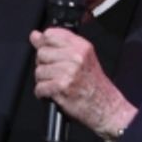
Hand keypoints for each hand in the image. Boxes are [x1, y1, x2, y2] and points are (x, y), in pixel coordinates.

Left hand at [29, 27, 136, 141]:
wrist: (105, 106)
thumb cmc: (94, 84)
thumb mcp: (81, 58)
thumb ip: (57, 45)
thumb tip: (36, 36)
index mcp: (81, 46)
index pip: (50, 34)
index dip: (45, 44)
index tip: (49, 52)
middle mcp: (76, 57)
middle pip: (42, 53)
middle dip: (44, 64)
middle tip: (56, 73)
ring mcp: (68, 72)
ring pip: (39, 71)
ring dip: (43, 81)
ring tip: (56, 84)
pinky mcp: (62, 87)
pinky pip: (39, 87)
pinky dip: (43, 93)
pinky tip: (53, 93)